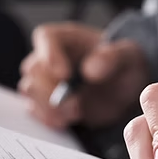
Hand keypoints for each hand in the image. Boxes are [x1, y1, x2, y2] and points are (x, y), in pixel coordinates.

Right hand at [18, 22, 149, 128]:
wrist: (123, 90)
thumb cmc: (122, 65)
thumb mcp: (127, 56)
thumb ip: (111, 57)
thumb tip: (90, 70)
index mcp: (65, 37)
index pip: (46, 37)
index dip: (50, 56)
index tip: (64, 75)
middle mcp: (48, 57)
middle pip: (34, 69)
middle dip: (51, 90)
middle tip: (75, 104)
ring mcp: (44, 81)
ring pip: (30, 91)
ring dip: (49, 107)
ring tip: (75, 114)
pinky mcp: (45, 103)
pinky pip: (34, 110)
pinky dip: (48, 118)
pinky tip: (66, 121)